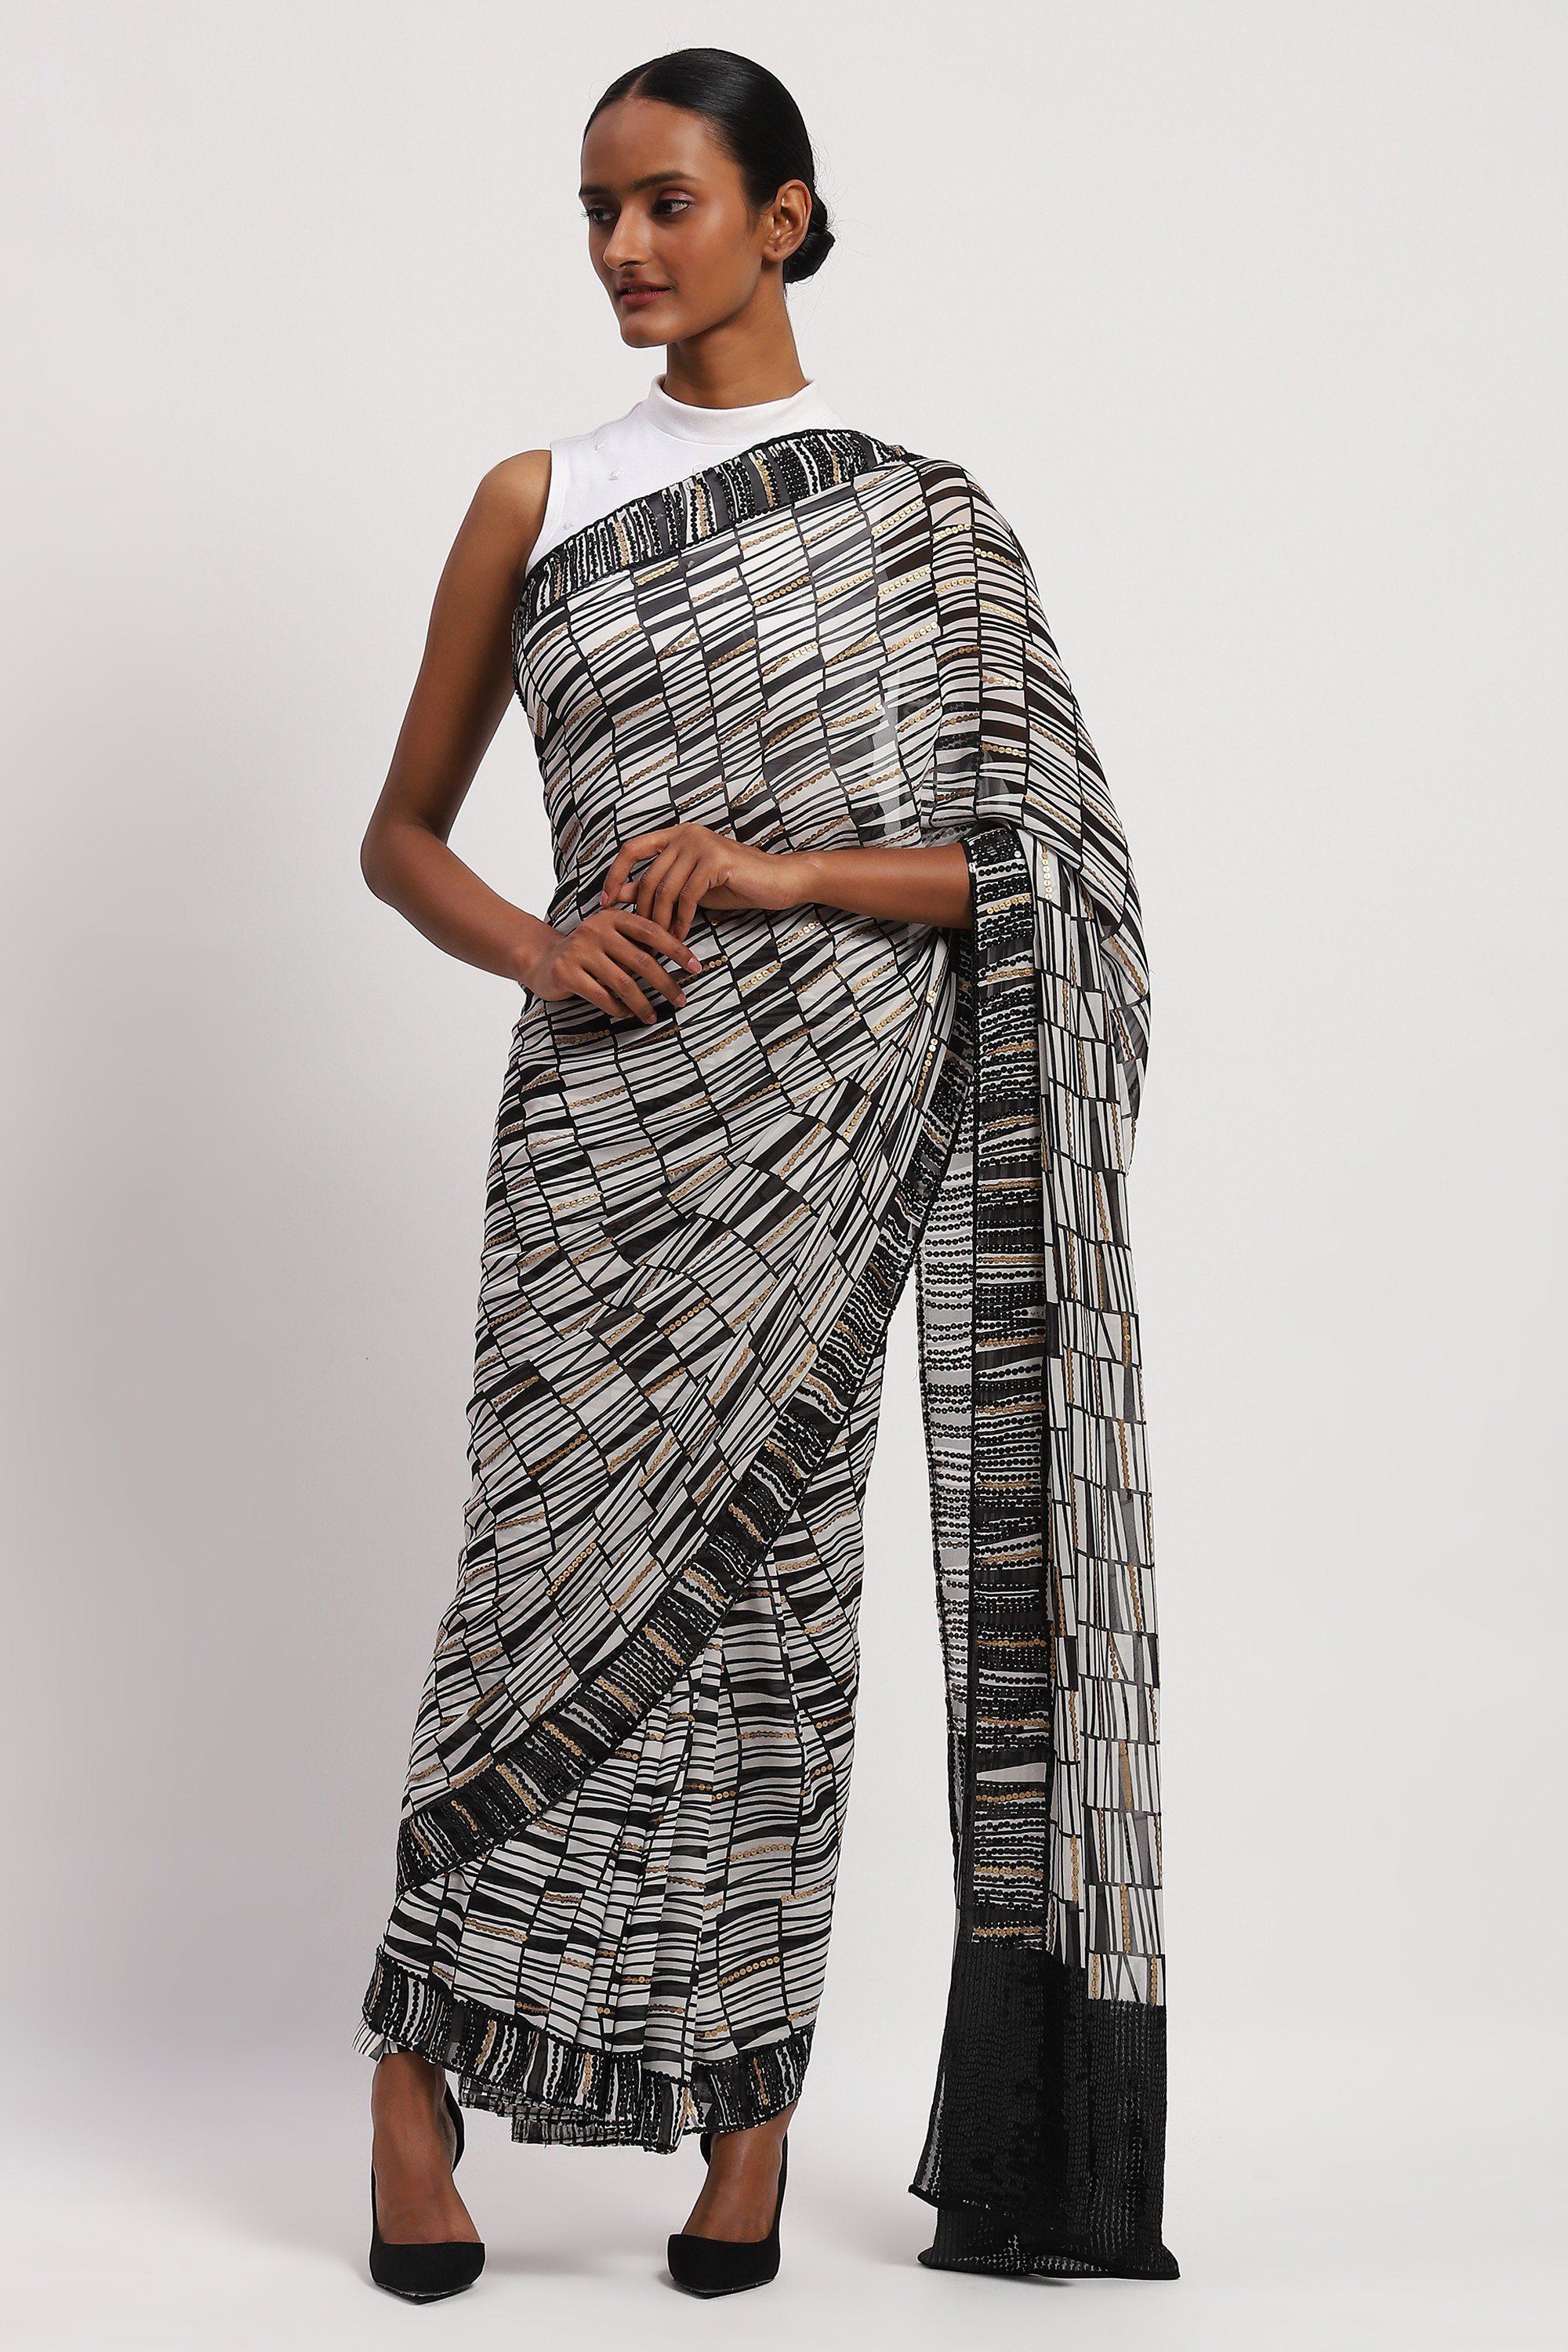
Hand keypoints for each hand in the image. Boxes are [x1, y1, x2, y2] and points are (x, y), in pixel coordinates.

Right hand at [517, 905, 700, 1025]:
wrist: (543, 960)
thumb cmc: (588, 952)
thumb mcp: (610, 937)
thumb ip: (637, 942)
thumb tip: (680, 959)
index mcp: (612, 917)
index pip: (651, 931)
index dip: (676, 949)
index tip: (695, 967)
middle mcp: (595, 930)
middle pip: (641, 960)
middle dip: (665, 983)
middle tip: (681, 999)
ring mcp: (579, 951)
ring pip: (623, 983)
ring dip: (643, 1004)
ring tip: (654, 1016)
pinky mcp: (566, 972)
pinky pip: (602, 997)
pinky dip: (619, 1009)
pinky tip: (628, 1015)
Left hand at [600, 824, 806, 940]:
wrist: (778, 881)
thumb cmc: (735, 883)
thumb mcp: (688, 886)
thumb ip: (657, 886)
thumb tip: (619, 895)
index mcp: (676, 834)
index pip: (632, 848)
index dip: (615, 875)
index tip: (604, 902)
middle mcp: (686, 834)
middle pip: (649, 877)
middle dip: (643, 911)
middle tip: (642, 937)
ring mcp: (702, 844)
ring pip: (666, 889)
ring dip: (661, 921)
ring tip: (662, 942)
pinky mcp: (716, 861)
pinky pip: (688, 897)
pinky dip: (681, 921)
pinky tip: (681, 936)